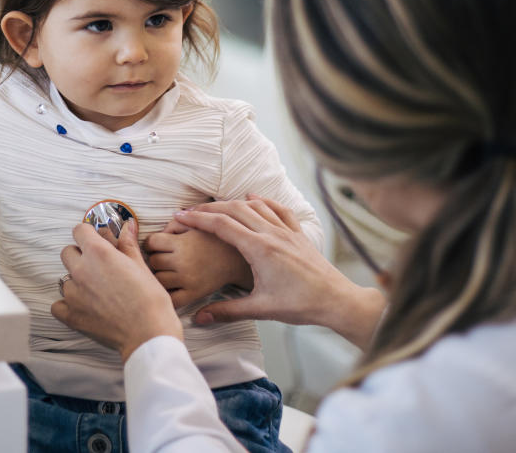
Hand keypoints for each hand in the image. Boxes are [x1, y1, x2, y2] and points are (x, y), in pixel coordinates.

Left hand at [51, 218, 183, 362]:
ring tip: (97, 292)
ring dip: (76, 282)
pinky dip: (67, 305)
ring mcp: (73, 294)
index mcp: (99, 253)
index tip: (95, 240)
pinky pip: (58, 305)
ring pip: (65, 279)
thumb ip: (128, 244)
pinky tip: (84, 307)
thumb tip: (127, 225)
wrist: (148, 333)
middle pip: (67, 252)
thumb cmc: (150, 299)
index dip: (88, 233)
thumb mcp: (141, 266)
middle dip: (80, 255)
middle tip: (98, 267)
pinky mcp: (71, 315)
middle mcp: (81, 270)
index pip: (79, 230)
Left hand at [147, 222, 253, 307]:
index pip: (151, 243)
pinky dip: (168, 294)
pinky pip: (172, 299)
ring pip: (158, 280)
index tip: (157, 244)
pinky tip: (173, 287)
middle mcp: (183, 262)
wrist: (241, 258)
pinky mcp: (194, 294)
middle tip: (164, 256)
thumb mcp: (198, 223)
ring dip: (160, 275)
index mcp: (183, 243)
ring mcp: (187, 280)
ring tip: (169, 270)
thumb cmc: (218, 238)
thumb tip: (160, 231)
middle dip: (156, 258)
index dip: (152, 242)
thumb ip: (176, 223)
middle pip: (153, 262)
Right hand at [174, 195, 385, 349]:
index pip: (221, 225)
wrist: (336, 300)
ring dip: (231, 203)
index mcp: (259, 248)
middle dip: (208, 209)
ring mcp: (286, 231)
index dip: (197, 219)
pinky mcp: (298, 234)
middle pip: (234, 210)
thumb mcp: (261, 309)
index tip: (179, 216)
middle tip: (188, 212)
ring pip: (255, 206)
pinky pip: (278, 209)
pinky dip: (262, 200)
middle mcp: (272, 233)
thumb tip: (199, 318)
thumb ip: (227, 311)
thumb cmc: (301, 305)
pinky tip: (254, 197)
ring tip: (214, 207)